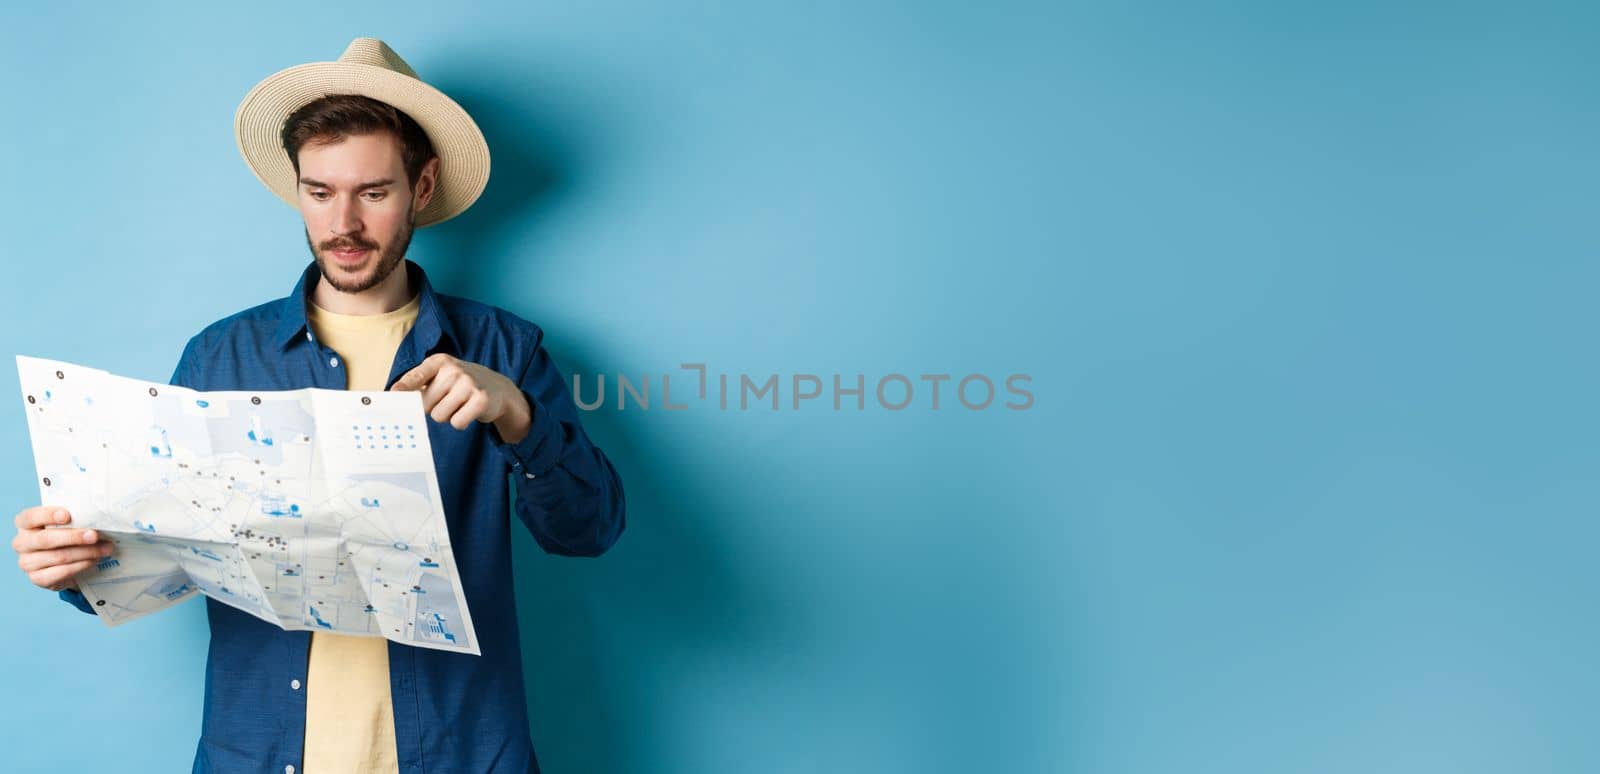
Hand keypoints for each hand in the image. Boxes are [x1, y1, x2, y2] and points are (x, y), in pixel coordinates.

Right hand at [11, 506, 113, 592]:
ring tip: (105, 549)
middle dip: (73, 537)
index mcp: (25, 524)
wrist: (64, 562)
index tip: (67, 515)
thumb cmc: (65, 535)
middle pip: (45, 539)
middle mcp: (21, 543)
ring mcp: (27, 563)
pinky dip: (81, 565)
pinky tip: (94, 560)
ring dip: (85, 552)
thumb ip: (74, 518)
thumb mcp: (66, 523)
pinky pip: (62, 572)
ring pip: (58, 557)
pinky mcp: (37, 578)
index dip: (48, 515)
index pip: (30, 517)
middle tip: (95, 535)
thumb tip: (97, 516)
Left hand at [390, 353, 530, 437]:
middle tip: (448, 401)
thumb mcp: (441, 377)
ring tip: (459, 405)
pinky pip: (457, 423)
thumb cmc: (460, 384)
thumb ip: (419, 386)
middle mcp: (453, 369)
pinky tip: (469, 411)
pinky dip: (461, 422)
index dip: (401, 388)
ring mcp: (468, 383)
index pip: (415, 377)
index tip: (391, 395)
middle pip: (425, 404)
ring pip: (439, 416)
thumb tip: (394, 397)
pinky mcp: (481, 399)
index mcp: (439, 361)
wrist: (498, 388)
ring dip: (447, 416)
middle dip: (432, 408)